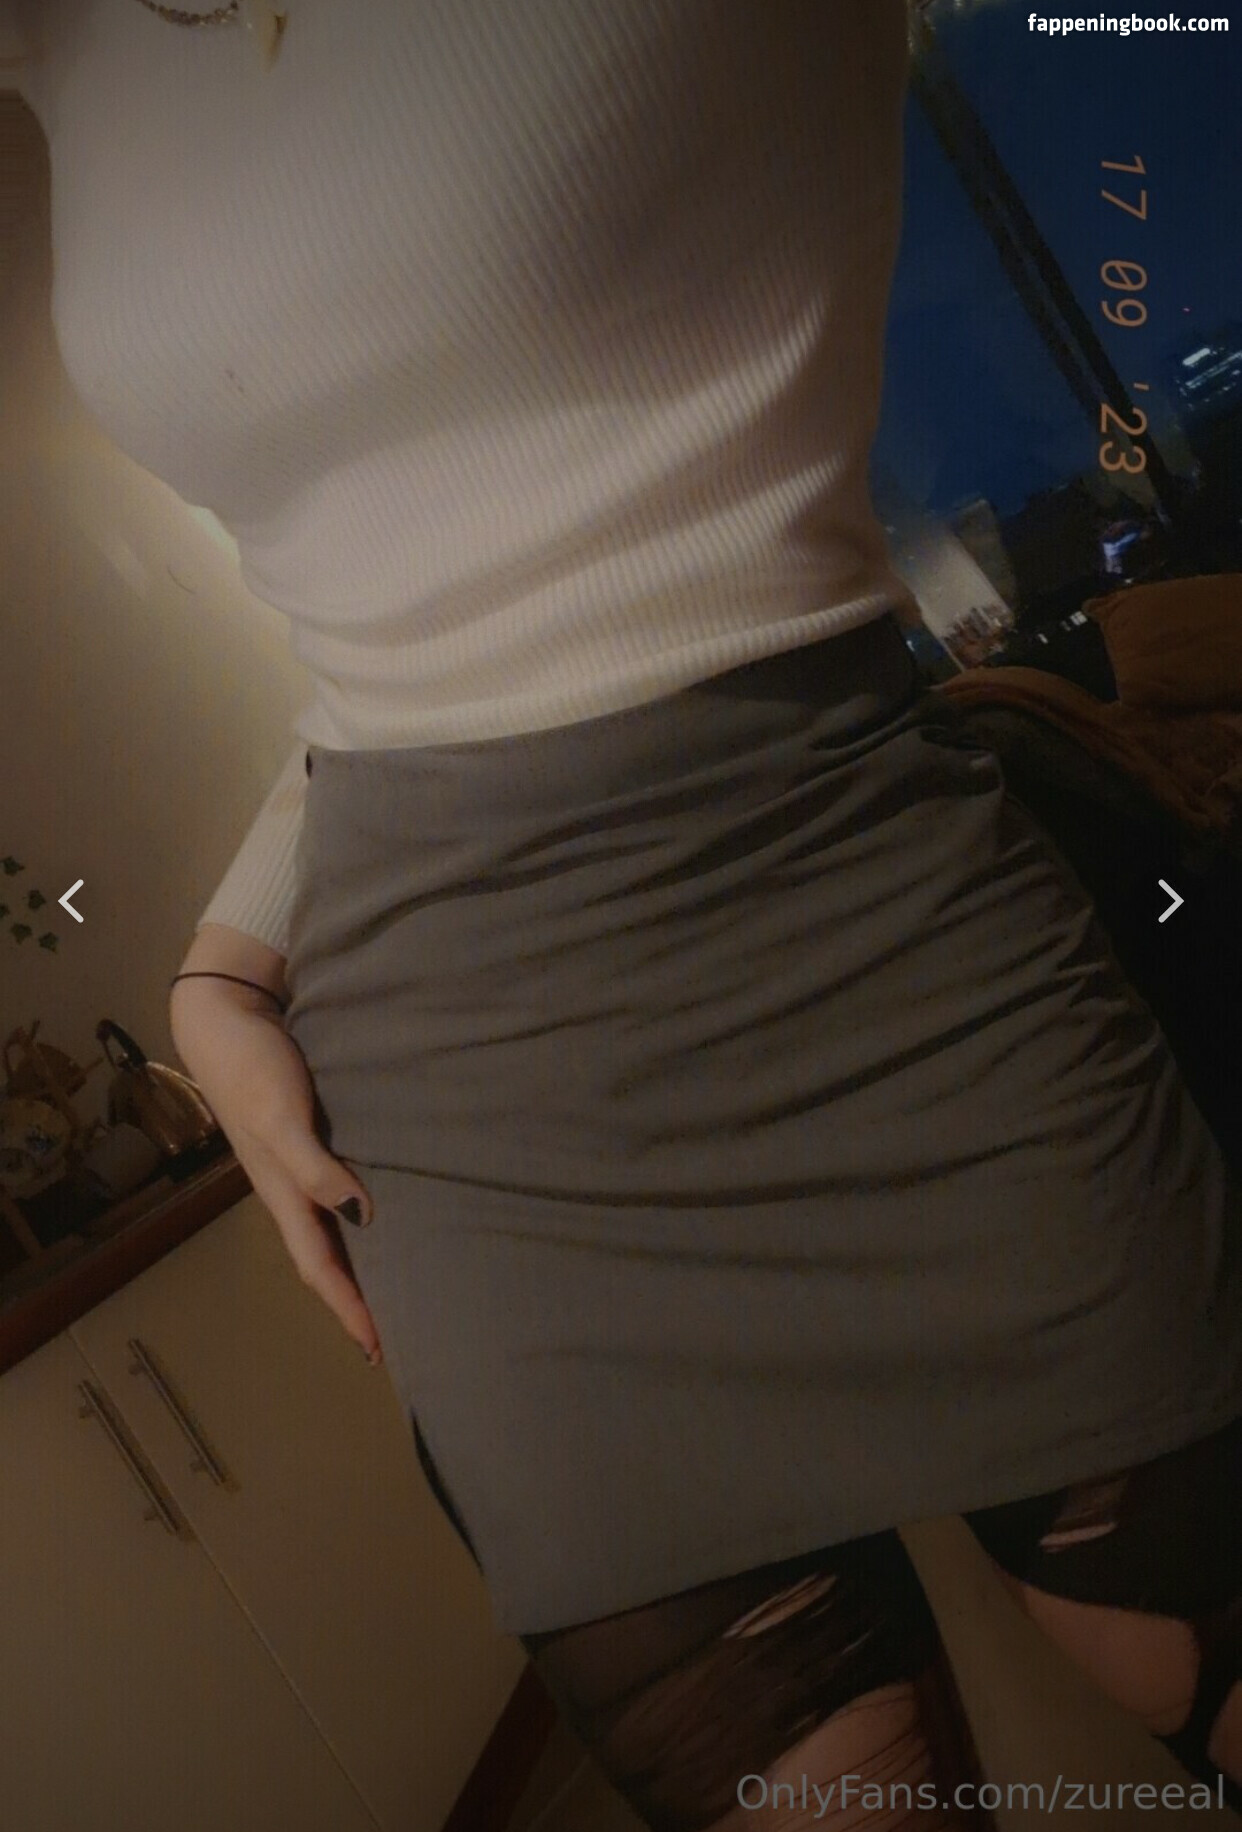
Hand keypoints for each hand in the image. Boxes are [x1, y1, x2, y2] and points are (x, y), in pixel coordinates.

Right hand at [170, 953, 381, 1366]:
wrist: (227, 1016)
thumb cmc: (250, 1067)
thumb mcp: (279, 1118)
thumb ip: (314, 1167)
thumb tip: (361, 1214)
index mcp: (282, 1193)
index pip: (320, 1267)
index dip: (347, 1308)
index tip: (377, 1349)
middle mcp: (293, 1186)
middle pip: (328, 1257)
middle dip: (356, 1298)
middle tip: (396, 1331)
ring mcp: (300, 1162)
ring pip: (335, 1227)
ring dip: (362, 1261)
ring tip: (400, 1283)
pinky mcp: (311, 1134)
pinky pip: (342, 1189)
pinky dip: (363, 1213)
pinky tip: (390, 1210)